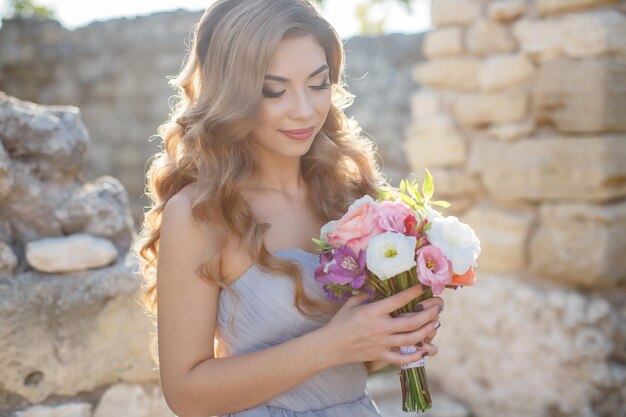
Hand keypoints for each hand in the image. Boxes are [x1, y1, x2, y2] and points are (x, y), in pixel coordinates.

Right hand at [320, 285, 443, 367]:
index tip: (424, 286)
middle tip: (439, 306)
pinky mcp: (381, 356)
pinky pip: (402, 358)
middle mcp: (381, 327)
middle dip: (429, 312)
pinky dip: (415, 356)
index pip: (399, 300)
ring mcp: (382, 343)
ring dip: (427, 330)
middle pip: (412, 321)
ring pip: (412, 339)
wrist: (330, 346)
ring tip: (436, 323)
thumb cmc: (340, 322)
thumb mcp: (352, 303)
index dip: (414, 292)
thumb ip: (368, 295)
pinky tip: (424, 350)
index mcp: (373, 311)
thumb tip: (380, 290)